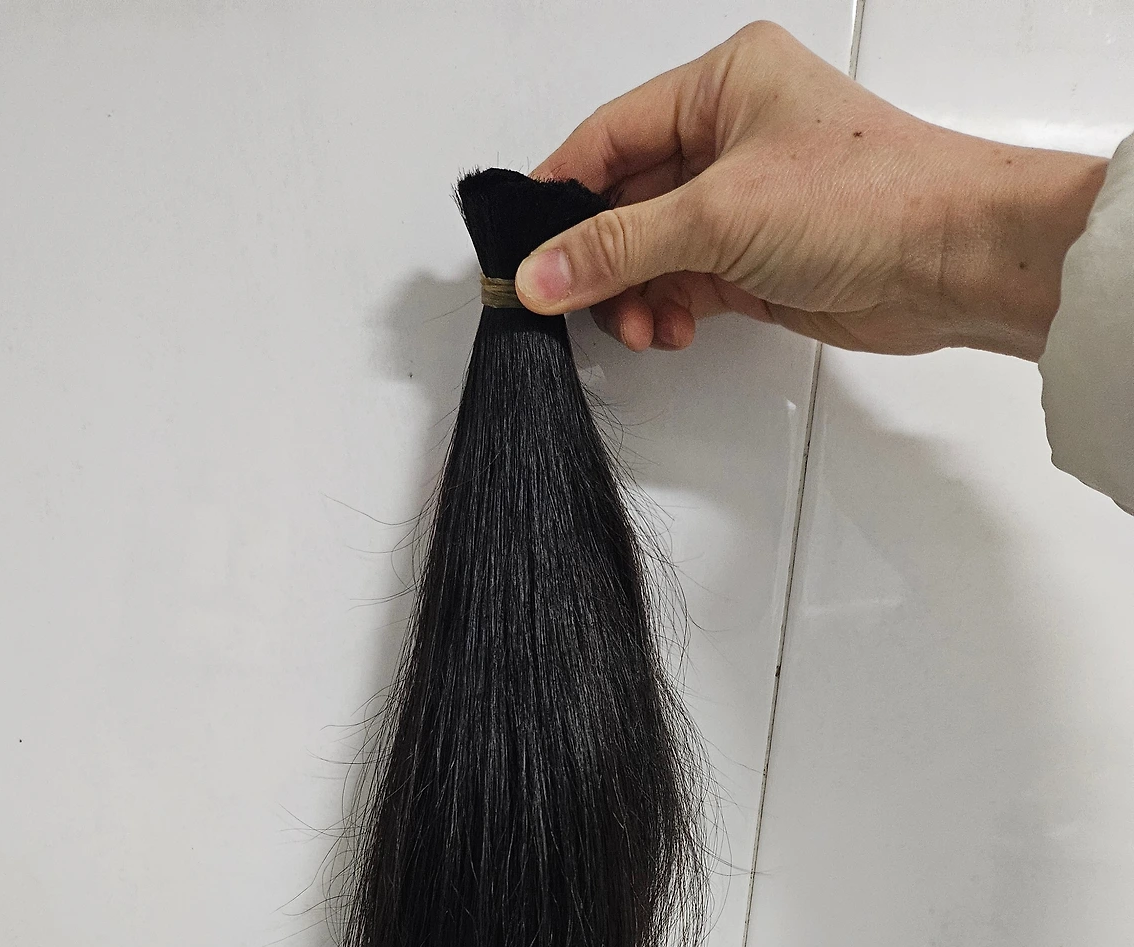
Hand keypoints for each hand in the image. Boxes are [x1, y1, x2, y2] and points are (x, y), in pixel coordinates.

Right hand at [516, 21, 1107, 359]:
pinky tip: (671, 329)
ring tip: (642, 326)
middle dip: (601, 260)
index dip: (558, 196)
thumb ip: (617, 248)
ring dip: (636, 295)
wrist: (957, 260)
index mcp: (723, 83)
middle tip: (574, 306)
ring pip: (654, 251)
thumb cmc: (871, 198)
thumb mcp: (719, 215)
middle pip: (625, 200)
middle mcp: (733, 135)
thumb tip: (540, 273)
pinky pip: (687, 284)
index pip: (608, 136)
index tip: (522, 252)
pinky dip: (669, 311)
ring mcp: (747, 201)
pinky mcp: (762, 259)